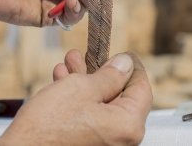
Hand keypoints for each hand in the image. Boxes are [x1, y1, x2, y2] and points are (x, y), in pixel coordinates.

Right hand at [0, 51, 152, 144]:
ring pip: (101, 104)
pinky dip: (78, 99)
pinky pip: (90, 118)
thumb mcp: (83, 88)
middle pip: (120, 96)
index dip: (132, 67)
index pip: (142, 88)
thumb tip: (125, 64)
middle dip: (100, 71)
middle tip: (89, 55)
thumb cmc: (48, 127)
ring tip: (68, 63)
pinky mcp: (87, 145)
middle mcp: (121, 139)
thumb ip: (110, 74)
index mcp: (128, 125)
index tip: (124, 55)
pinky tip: (63, 81)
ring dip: (85, 82)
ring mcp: (105, 144)